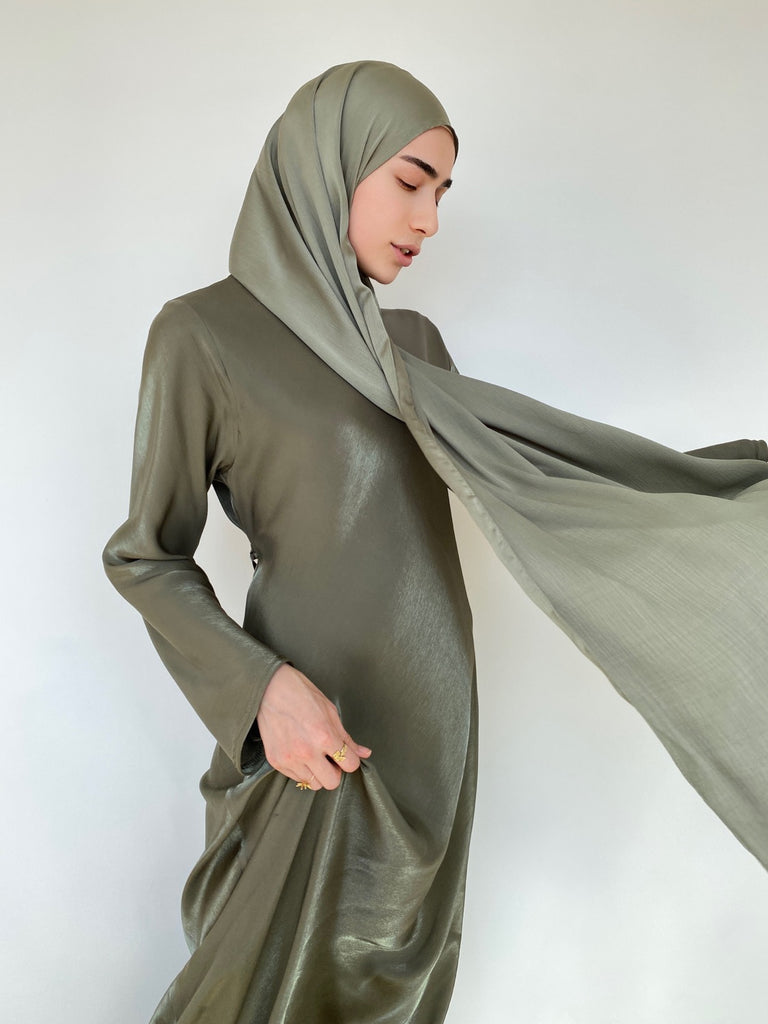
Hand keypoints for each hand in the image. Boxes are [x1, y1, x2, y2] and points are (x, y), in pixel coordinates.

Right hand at [256, 663, 371, 790]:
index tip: (346, 755)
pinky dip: (301, 769)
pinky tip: (299, 752)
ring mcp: (290, 758)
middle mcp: (307, 751)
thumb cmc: (301, 694)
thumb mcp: (330, 711)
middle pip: (332, 782)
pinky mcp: (276, 761)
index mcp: (324, 736)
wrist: (270, 689)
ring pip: (313, 783)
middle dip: (335, 771)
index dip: (350, 760)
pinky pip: (295, 778)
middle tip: (330, 758)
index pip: (350, 765)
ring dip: (317, 772)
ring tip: (313, 754)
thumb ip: (346, 738)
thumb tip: (364, 752)